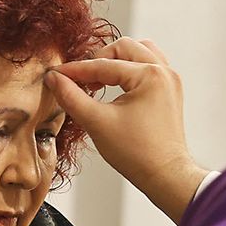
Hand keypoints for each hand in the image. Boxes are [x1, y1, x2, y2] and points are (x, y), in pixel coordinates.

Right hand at [46, 38, 208, 224]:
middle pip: (123, 49)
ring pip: (138, 53)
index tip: (56, 76)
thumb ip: (71, 97)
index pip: (103, 65)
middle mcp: (163, 72)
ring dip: (116, 61)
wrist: (165, 176)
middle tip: (80, 80)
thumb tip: (54, 79)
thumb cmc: (138, 154)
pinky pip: (148, 66)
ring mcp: (170, 80)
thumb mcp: (97, 122)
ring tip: (99, 82)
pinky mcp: (170, 91)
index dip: (76, 70)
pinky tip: (115, 87)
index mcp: (149, 75)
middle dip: (98, 61)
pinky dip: (129, 70)